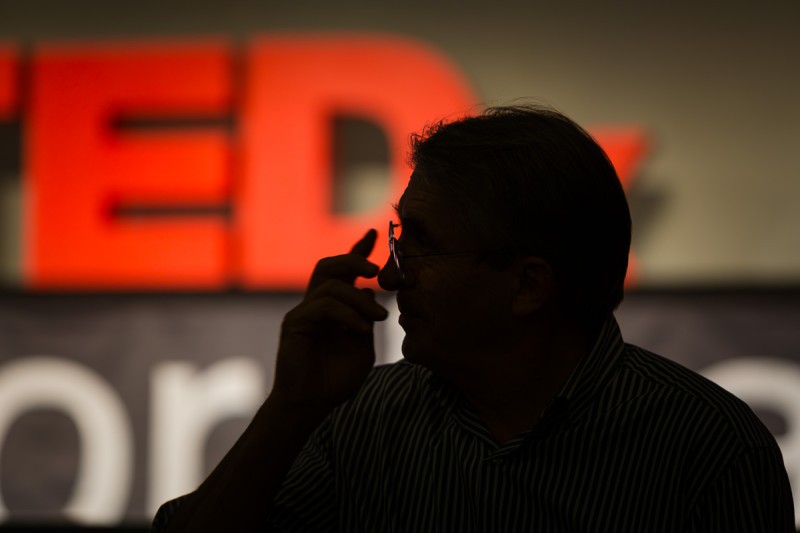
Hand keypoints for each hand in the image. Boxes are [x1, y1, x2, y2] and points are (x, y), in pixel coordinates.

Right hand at [272, 229, 387, 416]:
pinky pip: (323, 306)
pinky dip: (347, 315)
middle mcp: (315, 305)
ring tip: (378, 317)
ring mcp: (303, 313)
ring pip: (331, 285)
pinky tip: (361, 330)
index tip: (374, 234)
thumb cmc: (335, 380)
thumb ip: (365, 319)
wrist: (311, 405)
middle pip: (329, 266)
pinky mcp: (295, 323)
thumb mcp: (362, 347)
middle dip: (354, 259)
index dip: (358, 250)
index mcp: (332, 308)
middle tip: (376, 270)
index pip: (343, 272)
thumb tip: (370, 293)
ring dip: (360, 299)